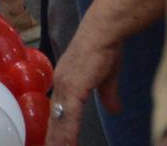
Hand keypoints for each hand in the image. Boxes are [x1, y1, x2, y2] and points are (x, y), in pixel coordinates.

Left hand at [45, 11, 122, 145]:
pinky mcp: (73, 87)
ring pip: (59, 120)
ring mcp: (65, 86)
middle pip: (55, 119)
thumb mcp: (106, 77)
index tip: (52, 143)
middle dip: (53, 138)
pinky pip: (69, 115)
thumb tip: (114, 110)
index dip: (56, 129)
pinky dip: (68, 131)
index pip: (59, 112)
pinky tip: (66, 144)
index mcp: (66, 83)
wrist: (103, 32)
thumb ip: (108, 95)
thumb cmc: (104, 50)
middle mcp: (61, 86)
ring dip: (58, 139)